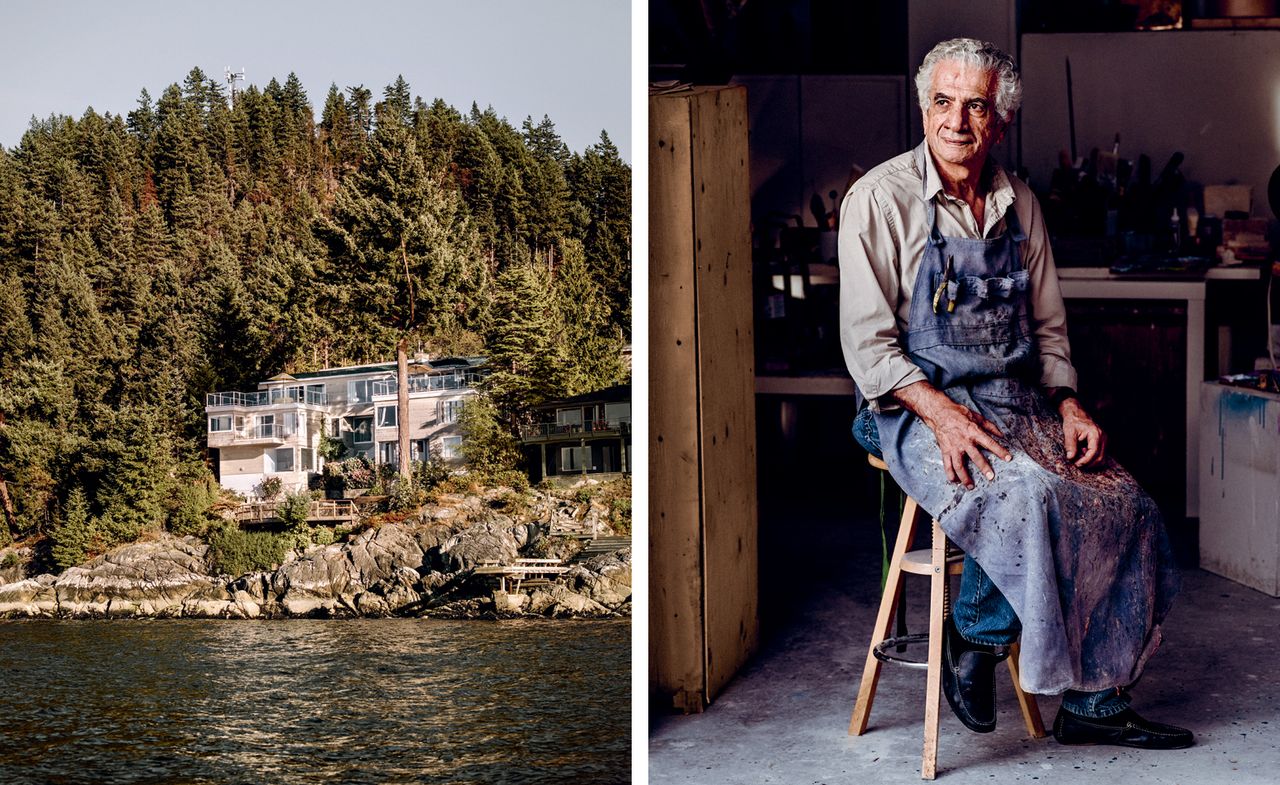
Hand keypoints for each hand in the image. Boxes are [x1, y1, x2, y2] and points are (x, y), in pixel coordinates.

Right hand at [891, 381, 1011, 488]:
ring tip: (970, 486)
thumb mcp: (976, 416)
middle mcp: (964, 441)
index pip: (989, 443)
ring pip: (959, 465)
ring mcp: (953, 447)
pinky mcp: (945, 450)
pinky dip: (950, 474)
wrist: (938, 413)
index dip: (999, 450)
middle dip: (984, 468)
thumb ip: (989, 426)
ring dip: (965, 477)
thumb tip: (1001, 434)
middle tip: (991, 477)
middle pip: (975, 457)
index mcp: (973, 432)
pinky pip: (947, 464)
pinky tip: (954, 481)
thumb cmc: (958, 413)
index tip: (1008, 458)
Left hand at [1059, 397, 1105, 467]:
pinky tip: (1083, 453)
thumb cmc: (1073, 422)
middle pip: (1100, 458)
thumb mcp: (1069, 432)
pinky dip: (1091, 458)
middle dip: (1088, 464)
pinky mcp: (1102, 443)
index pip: (1094, 452)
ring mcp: (1104, 440)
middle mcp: (1103, 437)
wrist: (1077, 414)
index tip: (1076, 464)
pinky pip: (1099, 455)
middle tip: (1076, 463)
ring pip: (1101, 458)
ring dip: (1090, 462)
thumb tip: (1071, 458)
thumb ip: (1070, 445)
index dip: (1085, 461)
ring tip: (1079, 456)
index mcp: (1096, 434)